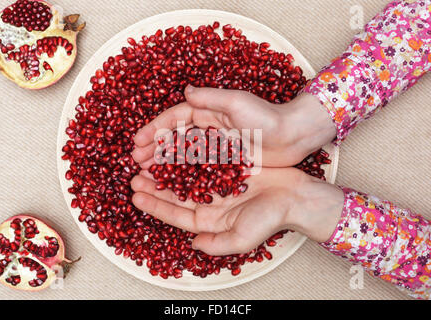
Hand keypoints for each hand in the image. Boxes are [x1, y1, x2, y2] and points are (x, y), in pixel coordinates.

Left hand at [131, 167, 343, 254]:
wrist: (296, 196)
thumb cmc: (271, 218)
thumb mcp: (242, 238)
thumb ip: (216, 244)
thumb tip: (192, 244)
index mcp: (210, 221)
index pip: (176, 215)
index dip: (155, 205)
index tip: (136, 195)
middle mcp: (210, 204)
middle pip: (176, 195)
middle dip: (154, 186)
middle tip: (134, 176)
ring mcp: (217, 186)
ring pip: (184, 177)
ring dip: (166, 170)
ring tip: (147, 161)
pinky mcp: (225, 169)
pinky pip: (201, 161)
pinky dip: (186, 156)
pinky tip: (173, 148)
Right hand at [132, 86, 335, 167]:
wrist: (294, 136)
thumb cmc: (267, 118)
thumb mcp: (238, 103)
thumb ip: (211, 98)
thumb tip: (186, 91)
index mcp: (210, 111)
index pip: (176, 118)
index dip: (155, 129)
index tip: (137, 142)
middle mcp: (210, 126)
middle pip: (176, 136)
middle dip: (155, 147)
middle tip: (136, 161)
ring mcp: (217, 144)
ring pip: (184, 152)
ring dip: (165, 161)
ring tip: (147, 173)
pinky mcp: (226, 160)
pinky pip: (199, 166)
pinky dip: (184, 172)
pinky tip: (172, 183)